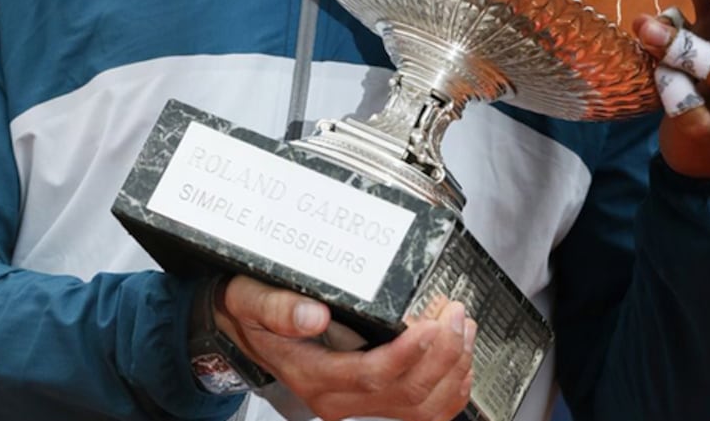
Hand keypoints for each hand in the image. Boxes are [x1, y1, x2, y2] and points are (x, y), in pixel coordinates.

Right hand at [215, 274, 475, 420]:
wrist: (245, 326)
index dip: (408, 355)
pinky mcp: (372, 398)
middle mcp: (338, 398)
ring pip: (420, 408)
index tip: (432, 325)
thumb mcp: (253, 299)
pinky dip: (449, 388)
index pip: (372, 376)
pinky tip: (460, 357)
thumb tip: (314, 316)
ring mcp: (357, 403)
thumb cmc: (254, 309)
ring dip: (452, 371)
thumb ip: (280, 309)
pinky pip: (420, 410)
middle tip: (457, 314)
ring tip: (463, 327)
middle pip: (405, 395)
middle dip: (442, 356)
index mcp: (314, 375)